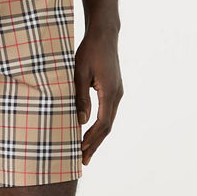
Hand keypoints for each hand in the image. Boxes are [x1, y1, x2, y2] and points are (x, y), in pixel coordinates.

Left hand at [74, 26, 122, 166]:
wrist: (104, 34)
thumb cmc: (89, 50)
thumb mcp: (79, 72)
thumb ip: (80, 97)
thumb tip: (80, 121)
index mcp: (110, 92)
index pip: (102, 123)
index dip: (92, 140)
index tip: (81, 152)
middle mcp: (117, 95)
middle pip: (107, 127)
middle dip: (95, 144)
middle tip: (83, 161)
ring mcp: (117, 93)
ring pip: (108, 121)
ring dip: (97, 137)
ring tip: (85, 151)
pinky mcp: (113, 90)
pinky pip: (107, 113)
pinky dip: (99, 126)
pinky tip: (89, 132)